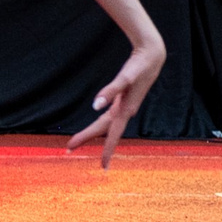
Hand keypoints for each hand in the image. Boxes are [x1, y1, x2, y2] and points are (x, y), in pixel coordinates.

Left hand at [65, 36, 163, 167]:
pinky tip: (99, 125)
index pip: (113, 134)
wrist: (153, 55)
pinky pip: (110, 116)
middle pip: (103, 129)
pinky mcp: (124, 99)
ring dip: (92, 132)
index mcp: (125, 109)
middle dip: (86, 138)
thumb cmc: (140, 65)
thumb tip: (95, 105)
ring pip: (106, 123)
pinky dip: (101, 124)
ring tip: (77, 140)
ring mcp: (125, 105)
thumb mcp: (126, 76)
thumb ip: (111, 90)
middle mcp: (125, 110)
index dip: (107, 150)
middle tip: (68, 149)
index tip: (103, 166)